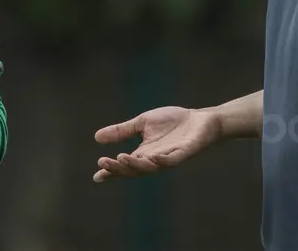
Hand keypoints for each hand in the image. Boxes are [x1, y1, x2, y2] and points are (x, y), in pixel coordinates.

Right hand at [93, 106, 219, 181]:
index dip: (111, 172)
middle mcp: (155, 159)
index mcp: (144, 153)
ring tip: (121, 158)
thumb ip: (122, 131)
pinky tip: (152, 157)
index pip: (124, 166)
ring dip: (135, 165)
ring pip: (150, 168)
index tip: (97, 177)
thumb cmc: (173, 123)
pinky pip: (172, 161)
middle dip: (118, 168)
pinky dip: (162, 161)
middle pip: (134, 170)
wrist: (201, 119)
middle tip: (103, 162)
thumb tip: (96, 137)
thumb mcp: (142, 123)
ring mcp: (169, 157)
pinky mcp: (184, 153)